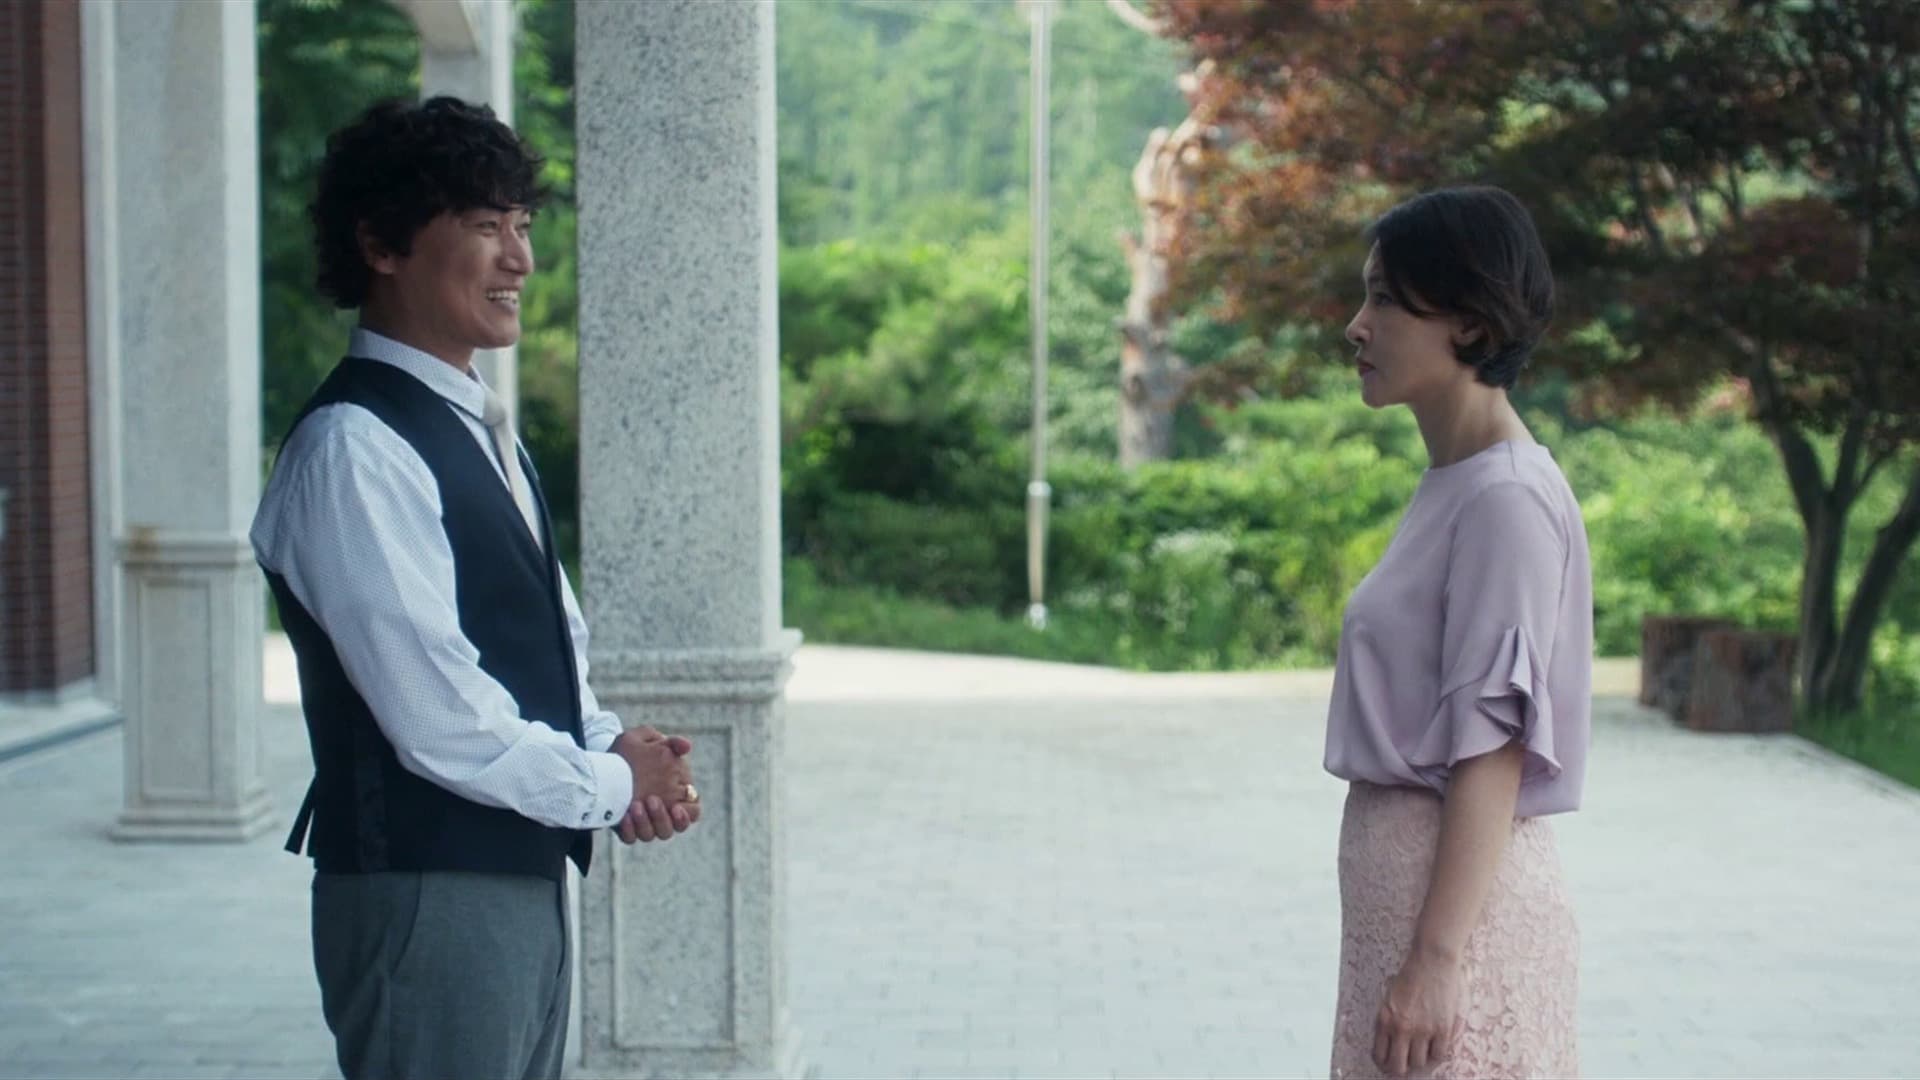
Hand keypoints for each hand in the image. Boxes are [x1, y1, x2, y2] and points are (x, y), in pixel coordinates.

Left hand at [610, 727, 698, 843]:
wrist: (595, 767)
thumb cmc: (625, 755)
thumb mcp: (642, 741)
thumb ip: (670, 742)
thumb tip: (688, 746)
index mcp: (673, 795)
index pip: (692, 812)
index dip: (687, 813)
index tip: (676, 806)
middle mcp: (660, 813)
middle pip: (672, 829)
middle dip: (663, 817)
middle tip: (652, 800)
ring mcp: (643, 823)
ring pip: (652, 835)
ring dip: (646, 822)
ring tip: (635, 805)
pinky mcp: (626, 829)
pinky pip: (631, 838)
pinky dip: (629, 829)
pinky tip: (624, 816)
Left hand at [1373, 946, 1465, 1076]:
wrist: (1432, 960)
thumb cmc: (1411, 975)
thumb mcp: (1388, 998)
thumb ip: (1388, 1021)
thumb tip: (1389, 1043)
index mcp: (1384, 1019)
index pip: (1379, 1055)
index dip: (1383, 1064)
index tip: (1387, 1064)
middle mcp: (1402, 1028)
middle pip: (1398, 1066)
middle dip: (1399, 1069)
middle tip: (1404, 1065)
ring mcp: (1423, 1030)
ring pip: (1418, 1063)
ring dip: (1419, 1060)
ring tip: (1421, 1051)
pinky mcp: (1443, 1028)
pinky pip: (1439, 1055)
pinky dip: (1436, 1054)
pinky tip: (1435, 1046)